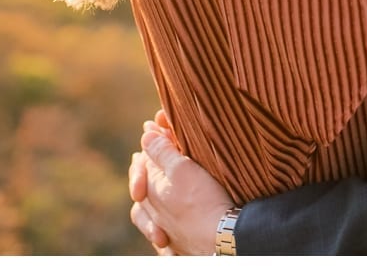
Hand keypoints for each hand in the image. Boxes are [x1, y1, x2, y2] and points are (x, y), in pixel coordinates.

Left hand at [128, 114, 233, 256]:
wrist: (222, 240)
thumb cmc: (204, 203)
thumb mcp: (183, 169)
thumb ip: (162, 151)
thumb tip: (146, 133)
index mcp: (150, 190)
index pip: (144, 161)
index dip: (152, 141)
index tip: (159, 124)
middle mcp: (152, 212)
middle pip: (144, 185)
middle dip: (147, 166)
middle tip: (154, 151)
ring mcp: (163, 229)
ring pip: (147, 210)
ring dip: (149, 194)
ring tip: (155, 186)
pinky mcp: (176, 243)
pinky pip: (158, 230)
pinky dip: (157, 221)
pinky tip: (164, 220)